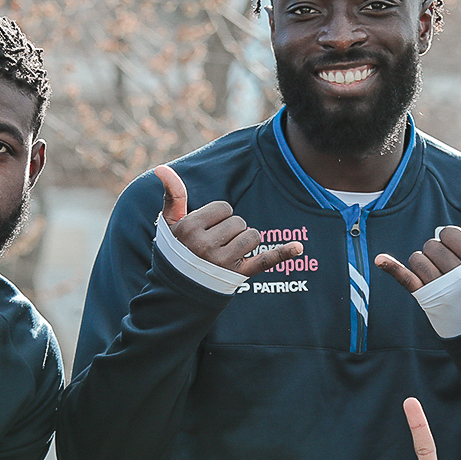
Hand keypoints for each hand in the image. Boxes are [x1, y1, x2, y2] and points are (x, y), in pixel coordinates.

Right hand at [154, 165, 303, 276]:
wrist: (180, 291)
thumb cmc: (177, 251)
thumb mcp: (170, 223)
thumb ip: (172, 195)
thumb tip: (161, 168)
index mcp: (190, 228)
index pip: (224, 208)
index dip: (219, 216)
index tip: (208, 229)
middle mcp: (205, 245)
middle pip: (238, 222)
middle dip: (231, 230)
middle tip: (216, 245)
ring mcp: (222, 262)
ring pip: (253, 236)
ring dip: (245, 242)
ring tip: (228, 253)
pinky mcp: (238, 275)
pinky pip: (264, 260)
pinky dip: (282, 253)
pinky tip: (298, 247)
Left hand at [373, 210, 460, 292]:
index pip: (448, 233)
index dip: (450, 240)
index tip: (459, 252)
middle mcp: (458, 273)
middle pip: (431, 245)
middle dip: (437, 252)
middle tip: (450, 267)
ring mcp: (441, 285)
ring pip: (418, 259)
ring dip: (423, 264)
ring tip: (439, 276)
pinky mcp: (425, 296)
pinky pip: (406, 278)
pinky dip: (392, 268)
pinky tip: (381, 259)